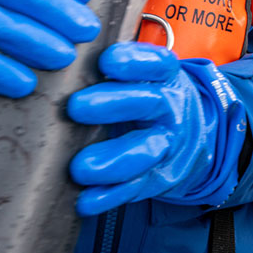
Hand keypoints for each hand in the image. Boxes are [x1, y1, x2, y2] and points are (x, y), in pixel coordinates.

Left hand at [68, 43, 246, 215]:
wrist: (189, 134)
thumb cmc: (148, 95)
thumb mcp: (144, 74)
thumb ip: (115, 66)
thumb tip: (64, 52)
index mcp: (166, 76)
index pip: (157, 63)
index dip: (133, 61)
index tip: (106, 61)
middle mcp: (170, 107)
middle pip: (149, 103)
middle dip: (113, 105)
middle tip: (76, 106)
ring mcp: (167, 144)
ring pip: (145, 151)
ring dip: (113, 159)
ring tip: (80, 167)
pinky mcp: (158, 176)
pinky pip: (136, 188)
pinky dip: (110, 196)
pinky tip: (86, 200)